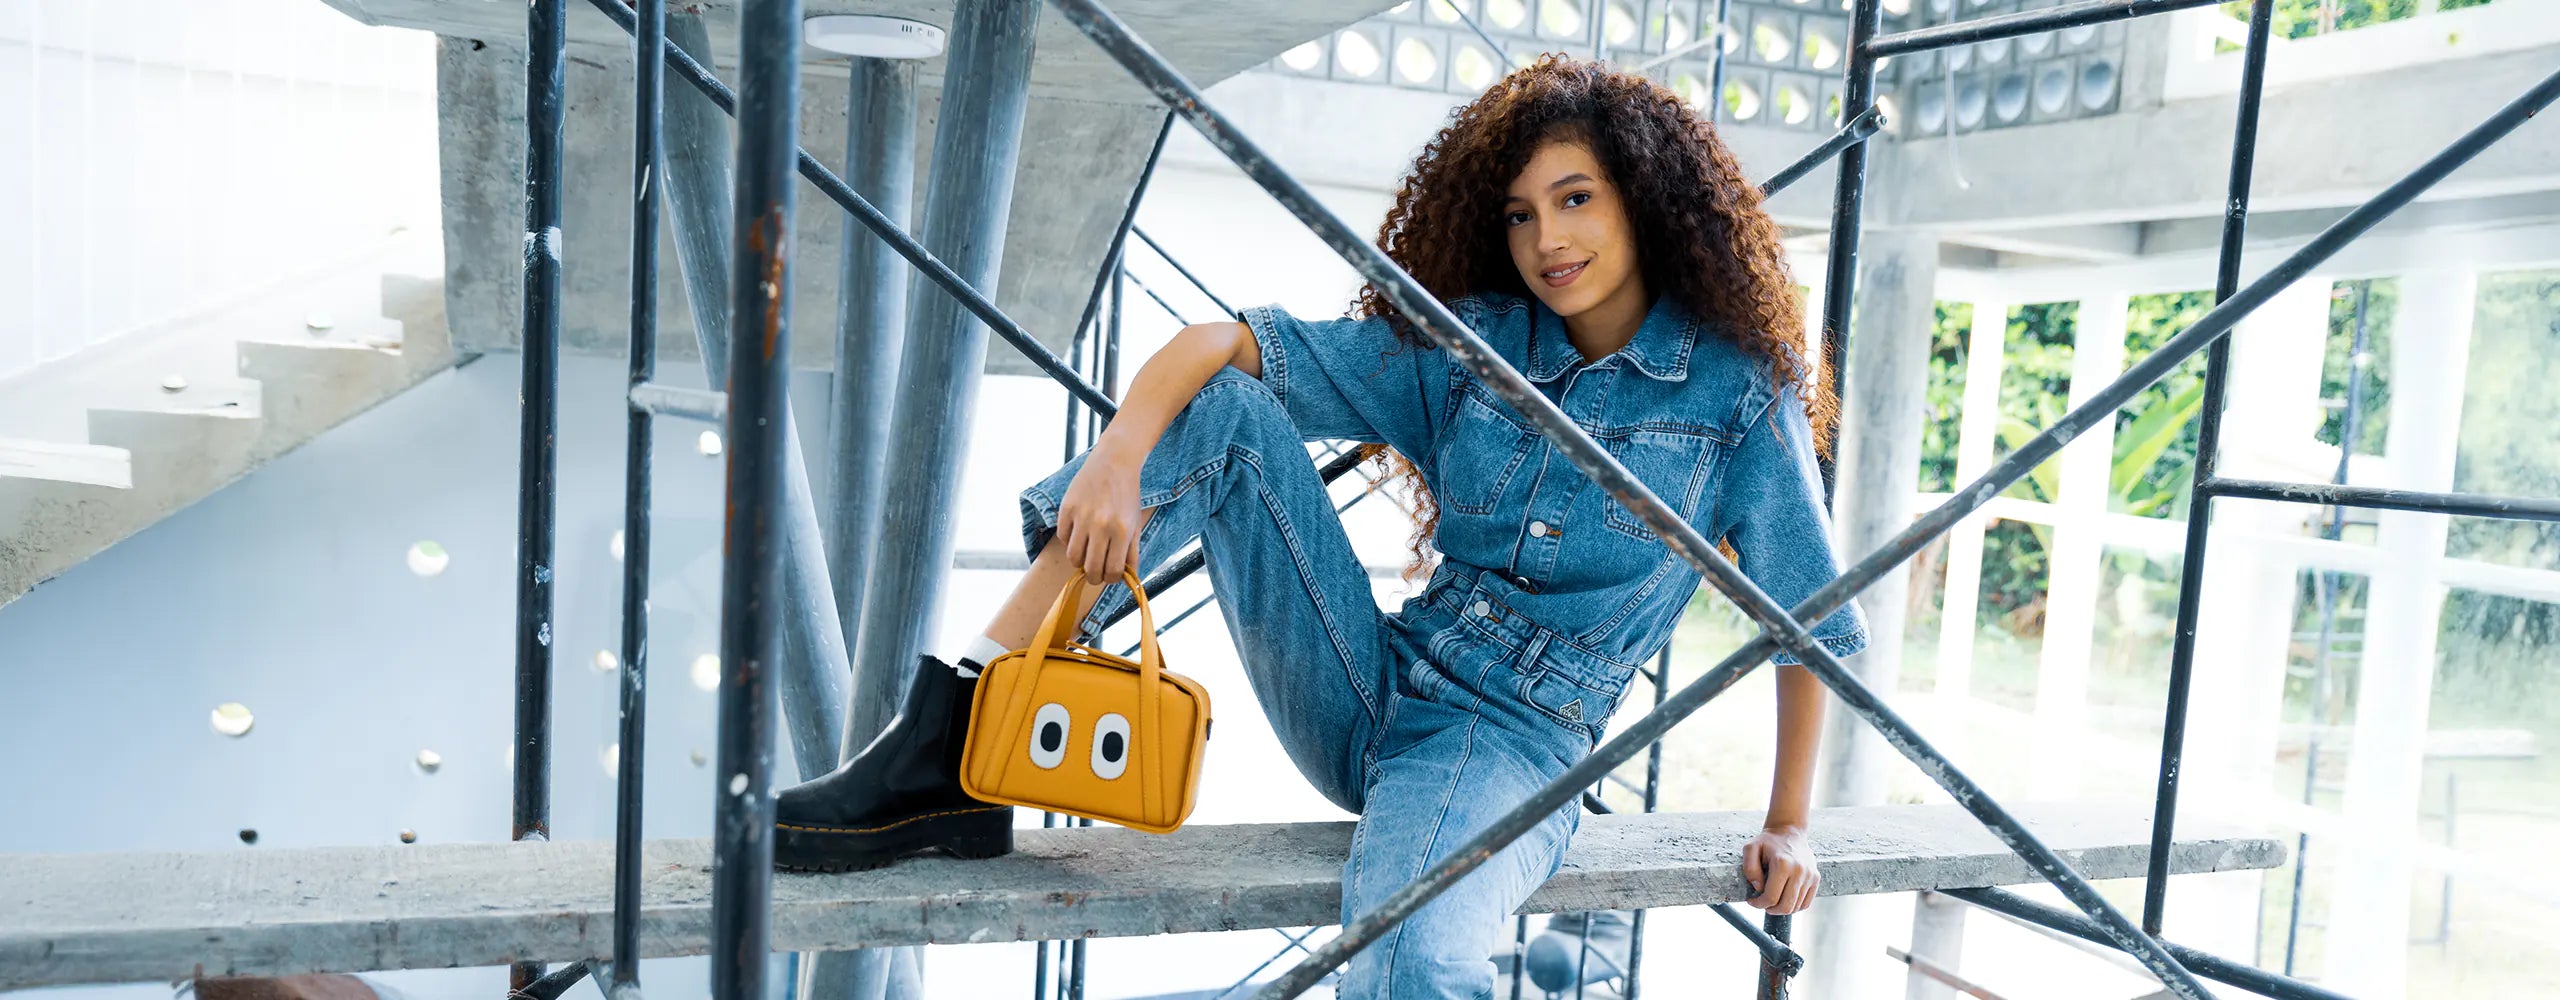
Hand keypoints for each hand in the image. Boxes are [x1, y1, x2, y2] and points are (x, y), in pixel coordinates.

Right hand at [1054, 444, 1145, 584]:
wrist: (1115, 461)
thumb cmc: (1127, 494)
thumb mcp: (1136, 523)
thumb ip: (1132, 552)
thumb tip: (1125, 578)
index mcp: (1122, 531)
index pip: (1112, 571)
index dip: (1111, 579)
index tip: (1110, 575)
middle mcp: (1101, 525)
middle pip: (1091, 568)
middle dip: (1094, 576)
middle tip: (1096, 573)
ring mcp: (1081, 516)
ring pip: (1073, 557)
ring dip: (1079, 561)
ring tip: (1086, 555)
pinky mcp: (1066, 508)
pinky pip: (1063, 537)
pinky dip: (1069, 541)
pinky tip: (1079, 534)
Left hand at [1740, 827, 1818, 915]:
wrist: (1789, 831)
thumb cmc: (1767, 842)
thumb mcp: (1750, 848)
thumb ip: (1749, 869)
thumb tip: (1758, 888)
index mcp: (1782, 864)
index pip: (1771, 897)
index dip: (1758, 904)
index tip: (1752, 901)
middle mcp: (1799, 871)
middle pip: (1786, 906)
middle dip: (1771, 910)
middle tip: (1763, 904)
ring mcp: (1810, 875)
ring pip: (1796, 907)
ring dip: (1782, 909)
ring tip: (1773, 900)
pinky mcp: (1816, 878)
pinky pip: (1806, 903)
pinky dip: (1794, 906)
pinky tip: (1784, 899)